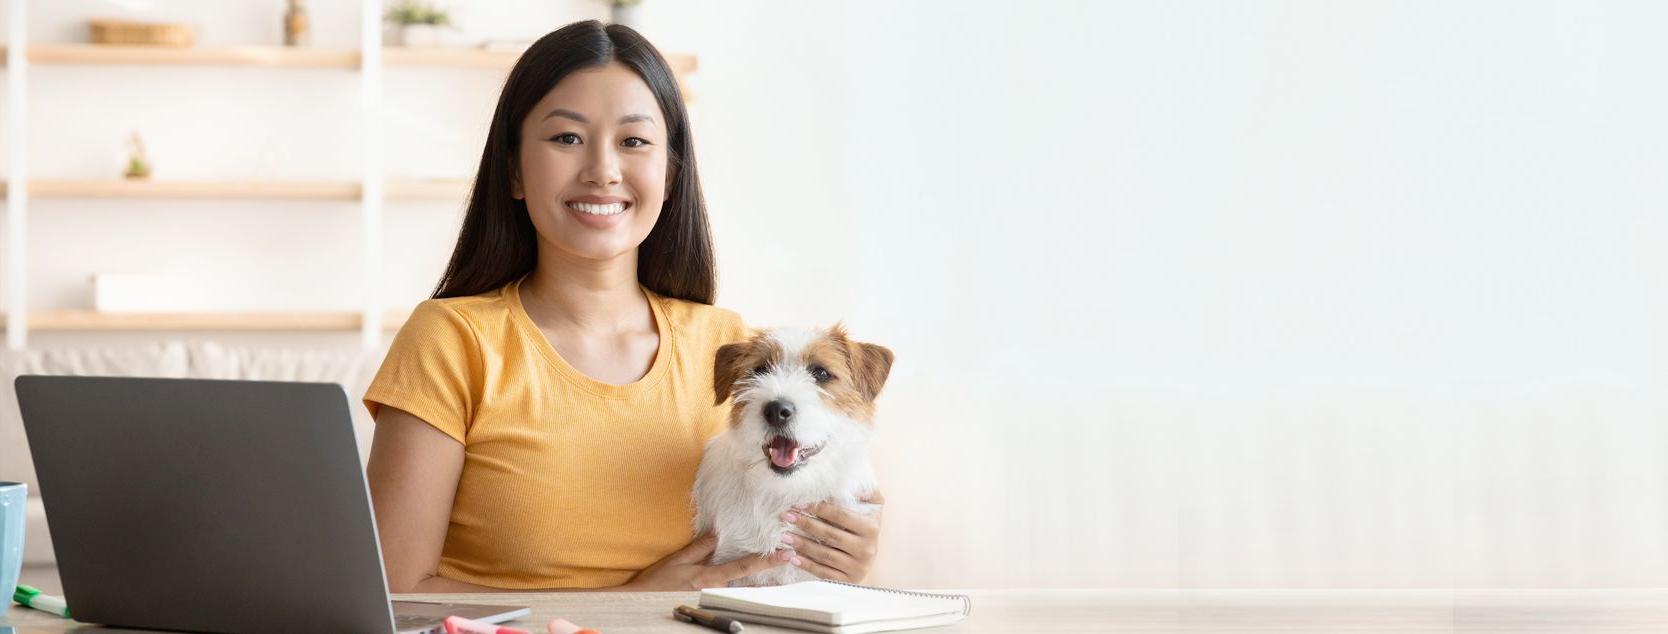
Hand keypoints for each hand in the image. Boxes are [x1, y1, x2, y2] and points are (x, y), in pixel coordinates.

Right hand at [620, 534, 792, 590]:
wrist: (641, 603)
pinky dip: (744, 587)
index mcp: (709, 578)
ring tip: (780, 575)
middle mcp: (714, 589)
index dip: (765, 560)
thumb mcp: (676, 561)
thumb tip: (717, 534)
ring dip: (760, 582)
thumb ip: (698, 549)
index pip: (743, 567)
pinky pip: (729, 592)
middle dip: (770, 572)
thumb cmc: (656, 582)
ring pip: (741, 589)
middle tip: (792, 561)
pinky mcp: (706, 601)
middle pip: (748, 580)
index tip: (784, 555)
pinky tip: (755, 584)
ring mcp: (712, 597)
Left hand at [780, 490, 883, 582]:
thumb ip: (868, 493)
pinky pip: (823, 572)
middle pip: (830, 534)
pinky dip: (806, 564)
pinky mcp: (847, 581)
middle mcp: (866, 549)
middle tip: (787, 516)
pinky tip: (792, 557)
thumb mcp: (873, 508)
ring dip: (801, 545)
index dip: (819, 508)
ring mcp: (857, 567)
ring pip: (824, 554)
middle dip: (806, 524)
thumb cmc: (865, 527)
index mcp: (871, 528)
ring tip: (784, 536)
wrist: (869, 558)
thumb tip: (858, 487)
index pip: (841, 516)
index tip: (800, 503)